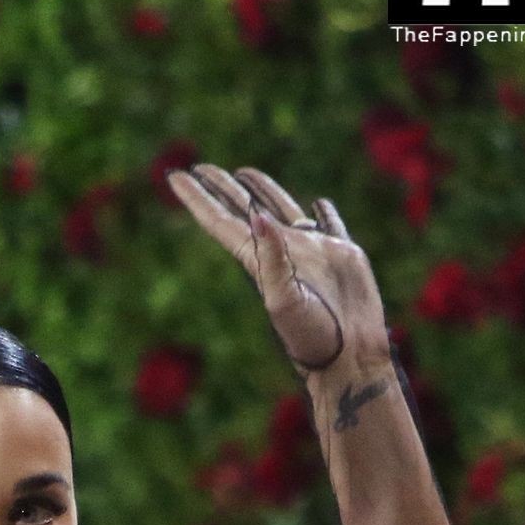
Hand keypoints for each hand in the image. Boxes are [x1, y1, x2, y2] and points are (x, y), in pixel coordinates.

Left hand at [166, 164, 391, 378]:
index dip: (197, 199)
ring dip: (261, 192)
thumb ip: (272, 259)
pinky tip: (317, 204)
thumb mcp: (286, 300)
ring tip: (244, 174)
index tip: (174, 177)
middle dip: (221, 188)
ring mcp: (309, 251)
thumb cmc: (313, 337)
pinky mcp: (339, 254)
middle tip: (201, 168)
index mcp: (259, 261)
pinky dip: (322, 211)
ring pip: (279, 210)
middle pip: (243, 211)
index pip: (220, 222)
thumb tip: (258, 218)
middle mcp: (280, 252)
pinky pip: (327, 224)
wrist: (350, 356)